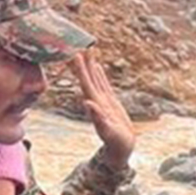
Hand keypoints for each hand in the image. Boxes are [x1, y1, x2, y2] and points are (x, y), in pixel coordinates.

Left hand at [74, 51, 134, 168]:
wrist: (121, 149)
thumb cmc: (115, 142)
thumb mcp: (107, 131)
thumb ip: (98, 118)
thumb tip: (87, 103)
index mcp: (94, 105)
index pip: (85, 83)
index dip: (80, 70)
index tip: (75, 55)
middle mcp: (96, 100)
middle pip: (87, 78)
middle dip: (82, 63)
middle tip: (77, 45)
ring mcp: (102, 100)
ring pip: (94, 78)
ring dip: (90, 65)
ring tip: (86, 50)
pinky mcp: (109, 102)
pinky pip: (103, 84)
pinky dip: (99, 74)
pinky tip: (97, 66)